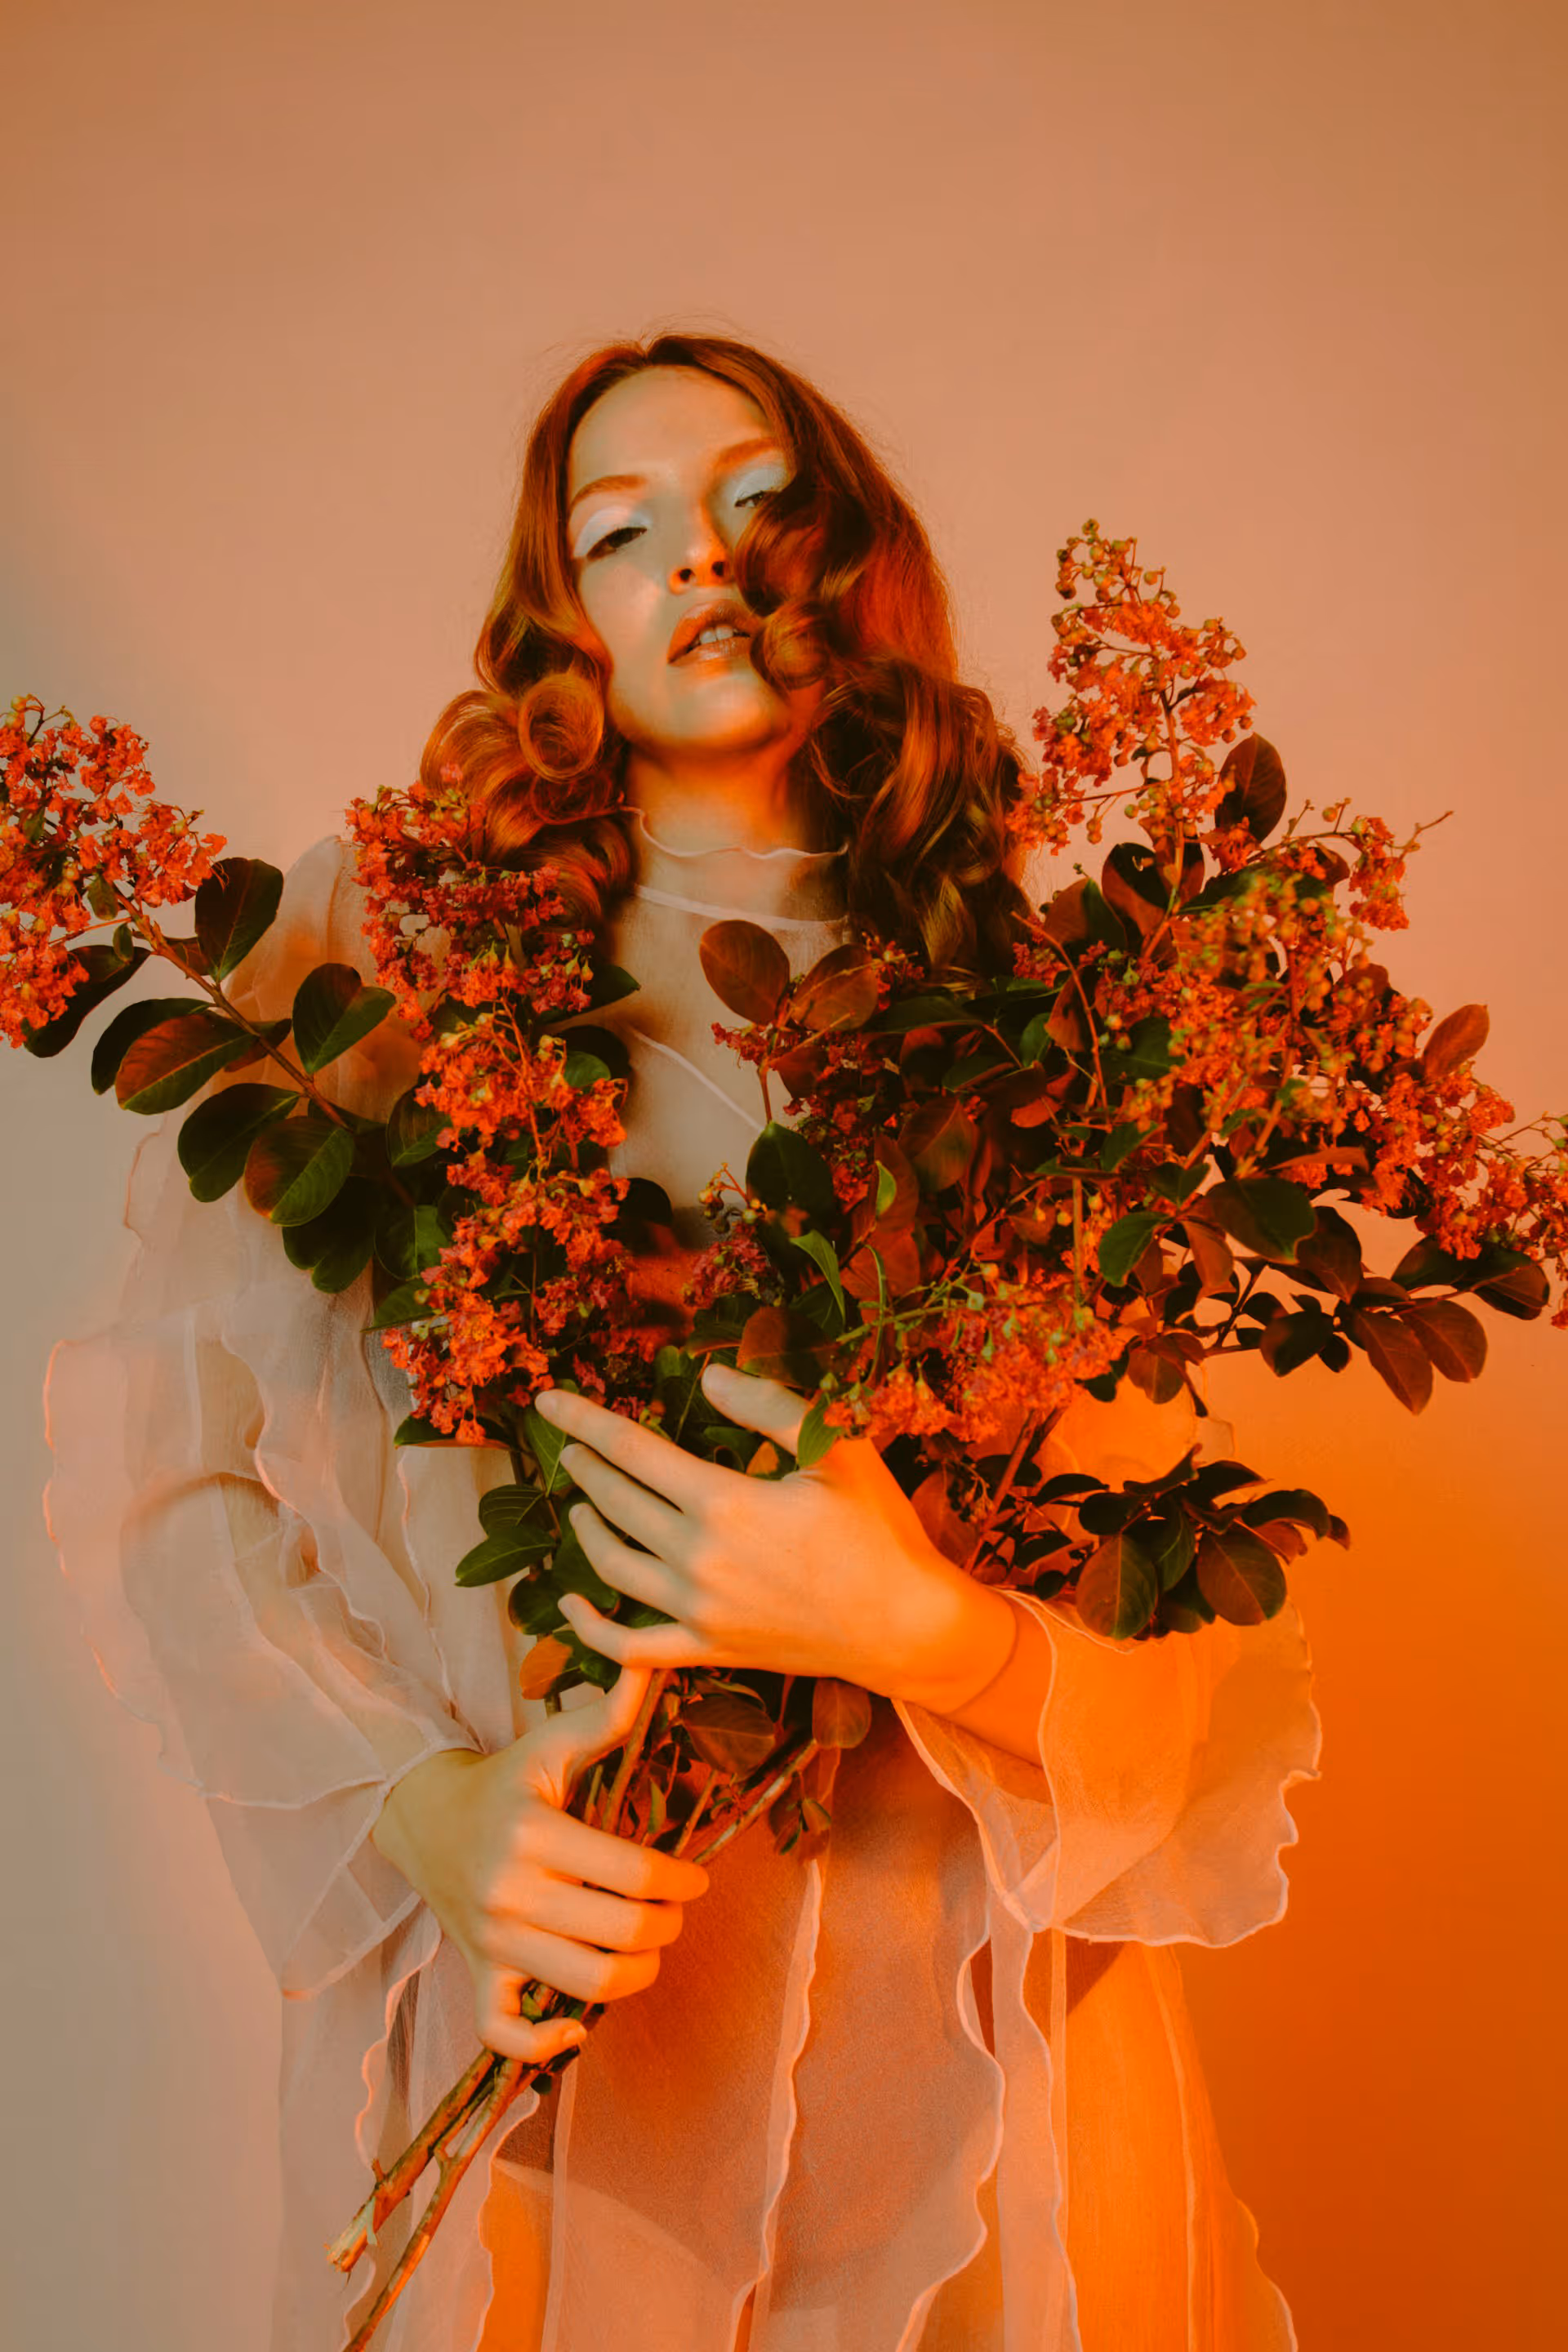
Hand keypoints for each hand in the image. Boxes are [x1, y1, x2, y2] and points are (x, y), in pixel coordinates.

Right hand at [370, 1664, 710, 2062]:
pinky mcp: (476, 1971)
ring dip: (631, 1978)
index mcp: (535, 1833)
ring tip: (646, 1952)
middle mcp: (510, 1892)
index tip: (695, 1879)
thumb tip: (650, 1663)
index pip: (634, 1875)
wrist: (425, 1816)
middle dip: (664, 1927)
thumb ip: (607, 1715)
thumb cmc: (504, 1779)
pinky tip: (577, 2028)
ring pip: (580, 1988)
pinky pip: (502, 2033)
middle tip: (673, 1911)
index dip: (681, 1882)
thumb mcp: (551, 1743)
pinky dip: (542, 2045)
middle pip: (618, 1935)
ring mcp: (491, 1940)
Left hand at [533, 1363, 1016, 1711]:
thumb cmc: (877, 1529)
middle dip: (584, 1466)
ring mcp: (697, 1611)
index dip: (584, 1421)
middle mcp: (697, 1558)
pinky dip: (589, 1627)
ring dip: (587, 1528)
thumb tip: (707, 1378)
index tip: (547, 1402)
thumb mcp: (836, 1449)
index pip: (631, 1450)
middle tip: (569, 1444)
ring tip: (578, 1504)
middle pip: (615, 1502)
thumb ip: (768, 1405)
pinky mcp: (706, 1649)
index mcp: (724, 1502)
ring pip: (612, 1566)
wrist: (903, 1625)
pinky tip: (570, 1603)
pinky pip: (629, 1646)